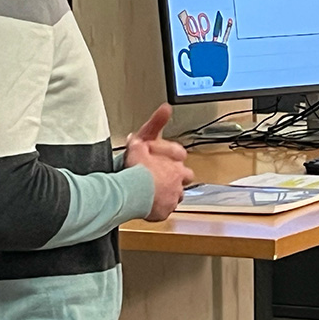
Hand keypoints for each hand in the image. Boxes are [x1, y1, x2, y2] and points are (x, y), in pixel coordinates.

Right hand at [124, 104, 193, 220]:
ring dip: (168, 193)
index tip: (168, 160)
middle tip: (163, 177)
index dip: (175, 159)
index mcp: (176, 165)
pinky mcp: (165, 211)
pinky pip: (165, 210)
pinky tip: (150, 206)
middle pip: (185, 178)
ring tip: (155, 192)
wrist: (133, 192)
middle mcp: (178, 182)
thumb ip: (155, 123)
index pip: (183, 160)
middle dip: (177, 177)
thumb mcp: (144, 140)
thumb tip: (165, 108)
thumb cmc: (137, 169)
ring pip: (176, 195)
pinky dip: (159, 208)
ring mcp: (173, 197)